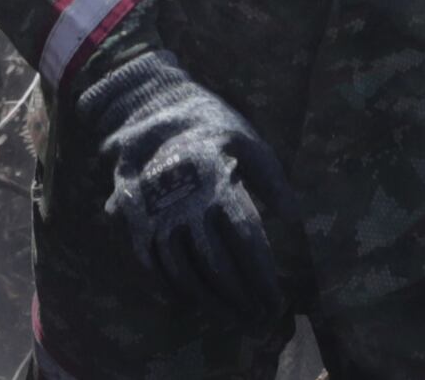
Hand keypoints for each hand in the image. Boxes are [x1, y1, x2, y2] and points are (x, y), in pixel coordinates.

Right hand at [70, 42, 298, 320]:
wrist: (146, 104)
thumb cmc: (208, 123)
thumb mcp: (248, 141)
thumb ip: (273, 181)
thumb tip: (294, 219)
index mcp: (216, 183)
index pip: (246, 243)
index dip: (262, 278)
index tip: (277, 303)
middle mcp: (183, 203)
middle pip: (217, 266)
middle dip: (241, 299)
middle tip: (259, 320)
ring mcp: (153, 214)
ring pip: (183, 272)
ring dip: (210, 302)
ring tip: (232, 317)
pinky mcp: (130, 218)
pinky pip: (151, 264)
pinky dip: (172, 287)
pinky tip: (193, 300)